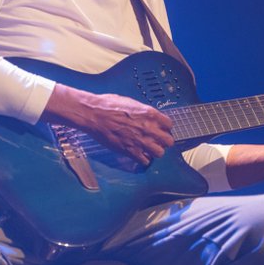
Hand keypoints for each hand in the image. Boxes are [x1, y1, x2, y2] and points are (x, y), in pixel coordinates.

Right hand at [42, 83, 173, 164]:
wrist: (94, 114)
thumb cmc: (108, 105)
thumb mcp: (131, 102)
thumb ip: (143, 112)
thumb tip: (148, 116)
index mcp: (150, 113)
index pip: (169, 125)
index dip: (165, 128)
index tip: (161, 129)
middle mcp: (149, 128)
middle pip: (168, 141)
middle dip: (163, 141)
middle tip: (157, 140)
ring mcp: (140, 141)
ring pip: (160, 153)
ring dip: (155, 151)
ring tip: (149, 149)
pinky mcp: (130, 151)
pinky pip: (145, 161)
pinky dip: (143, 159)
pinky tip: (138, 154)